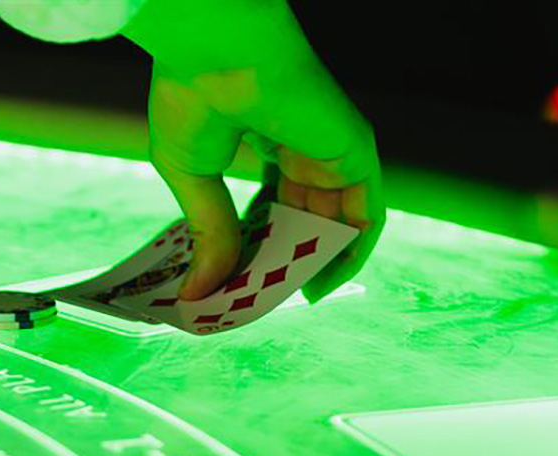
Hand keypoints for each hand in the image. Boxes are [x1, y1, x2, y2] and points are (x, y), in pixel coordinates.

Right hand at [144, 59, 384, 302]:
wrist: (212, 51)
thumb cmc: (191, 97)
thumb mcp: (192, 180)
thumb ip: (210, 234)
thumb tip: (198, 293)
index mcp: (268, 140)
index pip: (274, 205)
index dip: (259, 244)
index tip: (241, 278)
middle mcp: (306, 147)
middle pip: (306, 220)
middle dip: (285, 263)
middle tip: (262, 299)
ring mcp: (332, 152)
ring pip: (335, 225)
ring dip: (315, 267)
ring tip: (283, 302)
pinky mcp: (355, 154)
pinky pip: (366, 219)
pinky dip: (350, 255)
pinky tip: (319, 286)